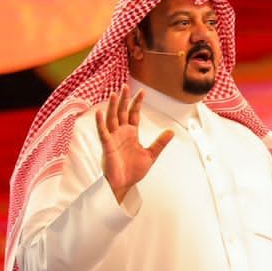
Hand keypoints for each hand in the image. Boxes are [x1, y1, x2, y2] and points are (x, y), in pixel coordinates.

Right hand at [96, 85, 174, 203]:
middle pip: (122, 112)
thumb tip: (171, 132)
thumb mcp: (151, 155)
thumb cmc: (133, 171)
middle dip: (124, 100)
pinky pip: (103, 132)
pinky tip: (100, 112)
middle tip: (125, 87)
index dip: (137, 103)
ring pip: (112, 118)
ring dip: (112, 107)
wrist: (123, 184)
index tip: (142, 91)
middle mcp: (121, 133)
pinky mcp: (107, 146)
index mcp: (131, 134)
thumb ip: (160, 143)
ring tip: (114, 94)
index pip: (133, 114)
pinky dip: (100, 122)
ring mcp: (113, 138)